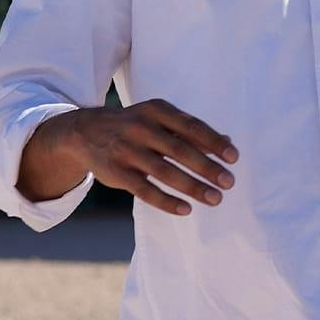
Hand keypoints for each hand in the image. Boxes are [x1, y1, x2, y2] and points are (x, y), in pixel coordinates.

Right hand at [22, 100, 237, 215]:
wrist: (85, 131)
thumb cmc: (137, 125)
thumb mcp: (160, 118)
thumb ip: (191, 130)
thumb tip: (228, 143)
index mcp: (157, 110)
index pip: (191, 126)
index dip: (214, 142)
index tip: (233, 158)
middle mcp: (141, 128)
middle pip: (181, 150)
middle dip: (207, 167)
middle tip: (229, 182)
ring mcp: (127, 151)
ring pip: (165, 173)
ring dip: (193, 187)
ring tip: (215, 199)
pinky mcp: (116, 173)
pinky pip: (145, 190)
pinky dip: (166, 201)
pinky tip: (186, 209)